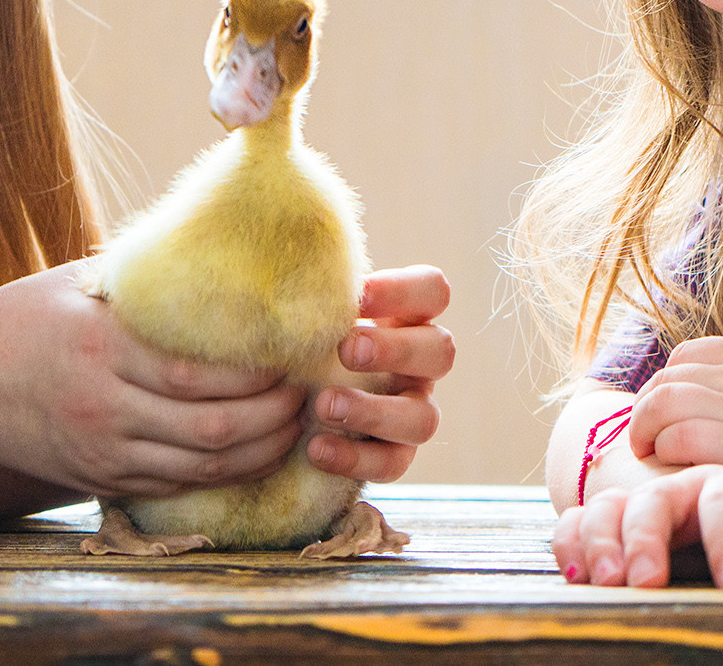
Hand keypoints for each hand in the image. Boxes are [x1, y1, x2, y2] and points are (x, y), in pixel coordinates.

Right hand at [0, 262, 305, 497]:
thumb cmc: (25, 318)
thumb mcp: (79, 284)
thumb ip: (145, 281)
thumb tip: (220, 249)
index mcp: (101, 351)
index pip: (196, 375)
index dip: (256, 374)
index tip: (292, 354)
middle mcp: (104, 410)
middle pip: (212, 430)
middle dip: (275, 417)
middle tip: (309, 392)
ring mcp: (104, 454)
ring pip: (203, 468)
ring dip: (262, 451)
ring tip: (298, 424)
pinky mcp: (103, 481)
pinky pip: (178, 485)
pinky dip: (227, 474)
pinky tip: (257, 452)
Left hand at [307, 264, 454, 482]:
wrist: (282, 399)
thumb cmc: (301, 336)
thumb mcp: (306, 308)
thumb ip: (311, 286)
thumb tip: (287, 259)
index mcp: (406, 316)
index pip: (433, 291)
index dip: (403, 291)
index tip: (358, 296)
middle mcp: (420, 364)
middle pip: (441, 351)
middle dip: (396, 350)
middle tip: (347, 349)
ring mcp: (413, 411)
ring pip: (424, 418)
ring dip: (374, 411)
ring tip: (323, 405)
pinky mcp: (394, 455)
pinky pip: (393, 463)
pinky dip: (355, 458)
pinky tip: (315, 448)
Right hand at [553, 464, 722, 589]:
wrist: (721, 502)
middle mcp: (678, 490)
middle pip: (653, 502)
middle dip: (647, 541)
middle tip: (649, 584)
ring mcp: (637, 503)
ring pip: (606, 509)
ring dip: (601, 543)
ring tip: (608, 583)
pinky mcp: (608, 522)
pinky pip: (574, 523)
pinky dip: (569, 545)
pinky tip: (575, 577)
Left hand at [630, 337, 722, 532]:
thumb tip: (709, 391)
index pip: (689, 353)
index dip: (668, 383)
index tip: (666, 414)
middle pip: (669, 378)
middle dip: (647, 410)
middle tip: (646, 439)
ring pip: (664, 403)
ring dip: (647, 430)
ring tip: (651, 454)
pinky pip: (678, 437)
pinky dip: (665, 453)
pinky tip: (674, 469)